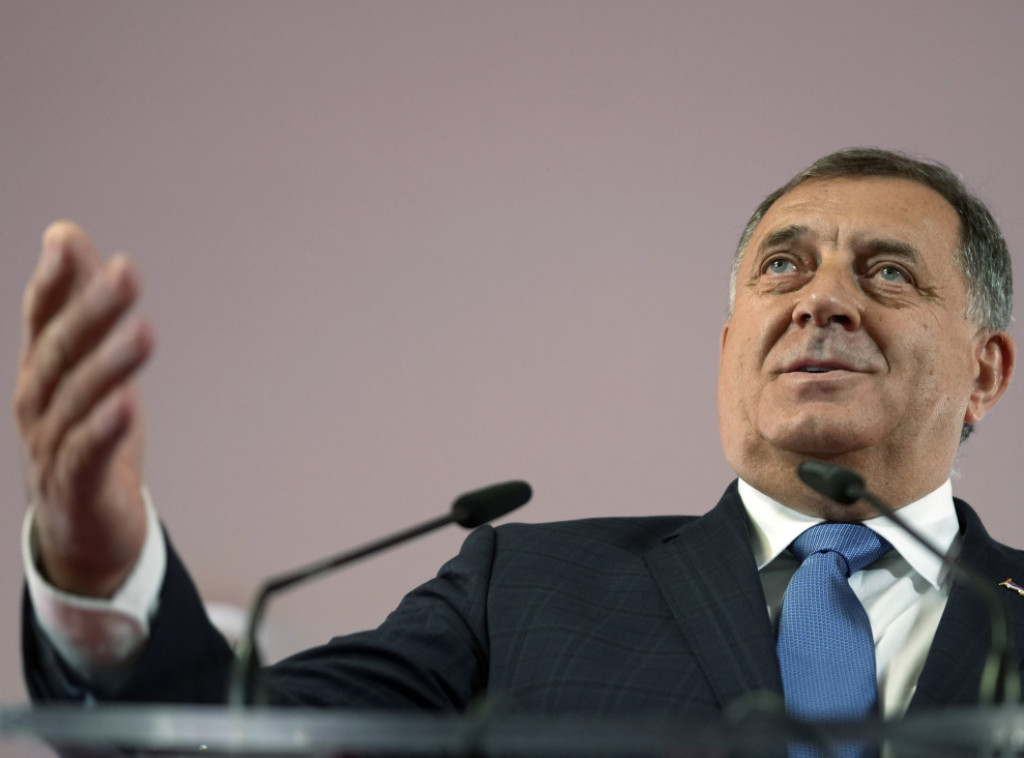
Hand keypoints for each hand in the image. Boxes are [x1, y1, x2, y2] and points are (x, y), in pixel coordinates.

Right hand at [13, 222, 154, 596]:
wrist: (81, 526)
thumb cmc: (84, 432)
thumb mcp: (85, 364)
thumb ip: (77, 304)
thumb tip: (66, 234)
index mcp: (41, 372)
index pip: (40, 319)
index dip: (52, 282)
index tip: (66, 241)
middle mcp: (38, 404)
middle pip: (62, 352)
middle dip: (92, 311)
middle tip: (127, 273)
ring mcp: (51, 447)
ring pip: (77, 400)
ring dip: (109, 365)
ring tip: (142, 332)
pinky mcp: (76, 487)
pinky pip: (87, 455)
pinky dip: (105, 429)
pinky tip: (127, 405)